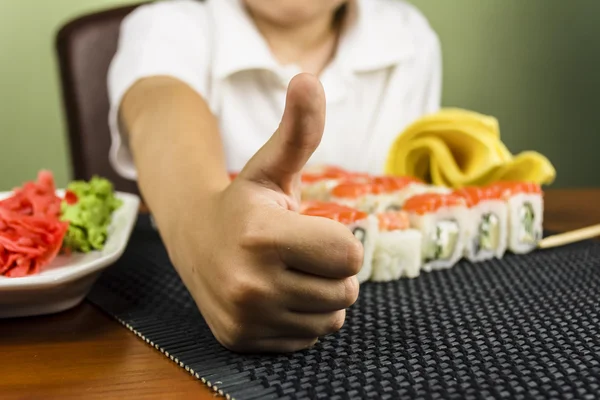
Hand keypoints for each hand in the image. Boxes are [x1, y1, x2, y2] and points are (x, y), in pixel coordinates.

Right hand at [165, 73, 362, 352]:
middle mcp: (249, 282)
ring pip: (331, 318)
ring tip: (292, 272)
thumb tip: (308, 79)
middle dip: (334, 269)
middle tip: (303, 252)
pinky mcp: (241, 339)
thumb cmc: (243, 201)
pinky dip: (303, 317)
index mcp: (261, 235)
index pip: (349, 256)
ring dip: (322, 294)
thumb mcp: (271, 165)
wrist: (194, 238)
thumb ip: (298, 129)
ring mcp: (244, 316)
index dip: (340, 240)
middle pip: (345, 290)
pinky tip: (278, 294)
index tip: (314, 229)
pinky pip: (308, 337)